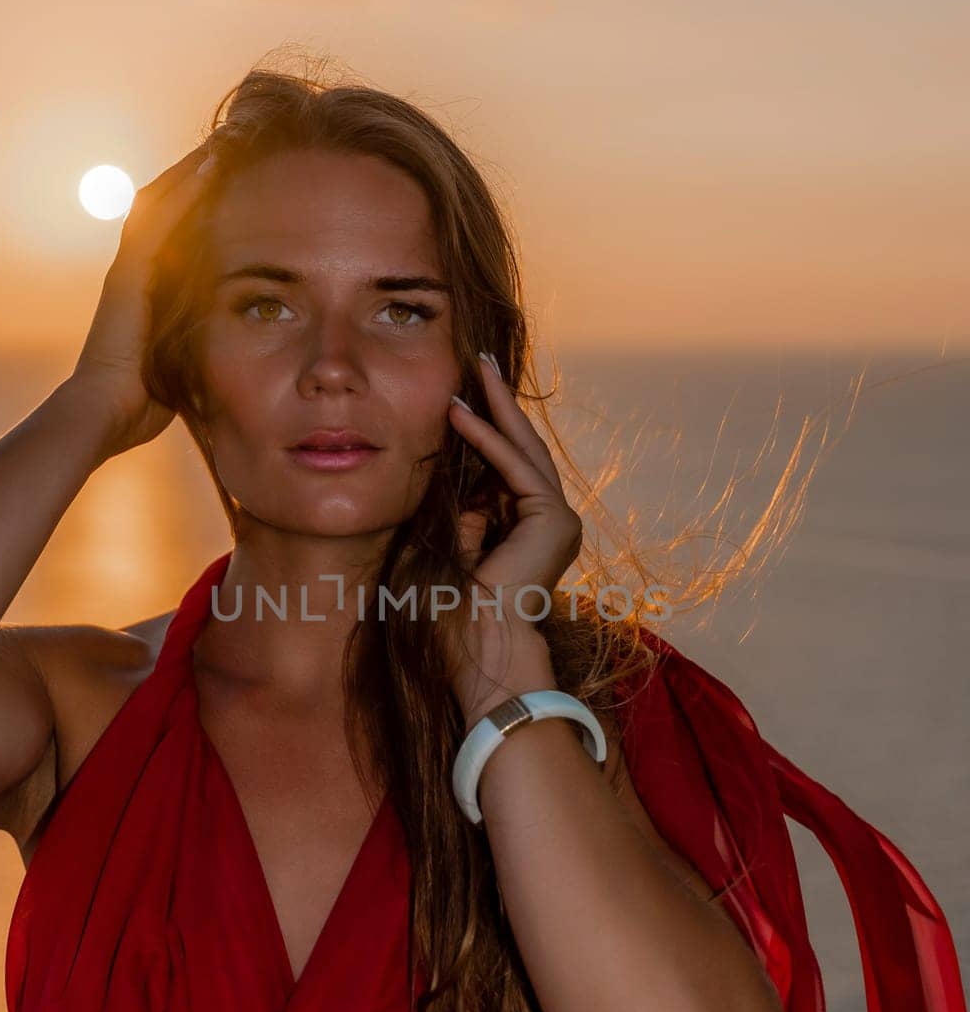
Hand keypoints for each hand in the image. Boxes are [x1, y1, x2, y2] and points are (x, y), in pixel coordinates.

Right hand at [69, 142, 216, 457]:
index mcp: (146, 289)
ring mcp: (129, 268)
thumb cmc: (143, 400)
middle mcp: (134, 271)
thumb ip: (196, 343)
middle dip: (194, 177)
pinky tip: (210, 168)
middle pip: (164, 208)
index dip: (197, 205)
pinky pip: (160, 219)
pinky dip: (185, 191)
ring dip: (192, 172)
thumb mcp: (179, 362)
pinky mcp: (130, 272)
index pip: (173, 234)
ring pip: (162, 203)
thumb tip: (232, 353)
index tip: (227, 181)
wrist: (104, 412)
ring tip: (222, 144)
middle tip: (226, 147)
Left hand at [444, 352, 581, 709]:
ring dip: (498, 409)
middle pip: (523, 451)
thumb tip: (459, 483)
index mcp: (529, 533)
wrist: (478, 650)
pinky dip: (487, 442)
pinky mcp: (553, 521)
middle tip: (482, 362)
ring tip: (477, 369)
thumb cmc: (457, 616)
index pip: (508, 469)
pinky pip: (516, 470)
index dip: (486, 430)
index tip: (464, 396)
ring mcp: (558, 522)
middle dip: (501, 404)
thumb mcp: (452, 550)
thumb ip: (461, 514)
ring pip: (524, 452)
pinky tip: (462, 414)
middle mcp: (552, 524)